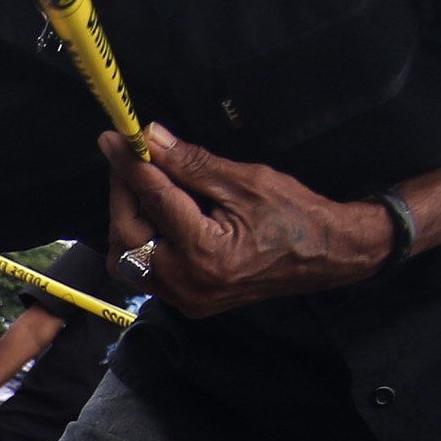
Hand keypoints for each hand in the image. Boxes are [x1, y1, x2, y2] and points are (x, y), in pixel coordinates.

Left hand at [100, 124, 396, 317]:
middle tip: (127, 159)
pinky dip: (141, 241)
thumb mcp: (244, 180)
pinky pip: (146, 273)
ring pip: (128, 260)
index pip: (153, 200)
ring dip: (126, 219)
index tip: (114, 139)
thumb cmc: (294, 214)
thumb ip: (191, 163)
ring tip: (143, 185)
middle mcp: (189, 284)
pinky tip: (154, 214)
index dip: (130, 165)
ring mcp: (187, 299)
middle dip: (123, 192)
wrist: (326, 254)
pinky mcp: (189, 301)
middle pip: (127, 235)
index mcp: (205, 253)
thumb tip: (152, 139)